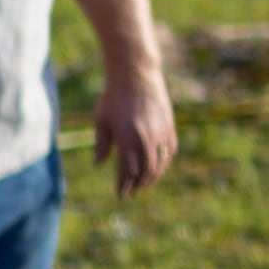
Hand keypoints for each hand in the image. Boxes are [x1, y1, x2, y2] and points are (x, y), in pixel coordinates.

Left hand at [94, 72, 177, 198]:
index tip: (121, 193)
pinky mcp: (169, 128)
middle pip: (145, 172)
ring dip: (152, 177)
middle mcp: (145, 140)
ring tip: (145, 183)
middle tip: (132, 191)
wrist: (136, 76)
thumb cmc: (113, 98)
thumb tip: (99, 164)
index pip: (127, 171)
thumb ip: (102, 144)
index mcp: (126, 140)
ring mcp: (160, 134)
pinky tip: (158, 167)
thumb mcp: (101, 120)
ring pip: (159, 164)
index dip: (124, 184)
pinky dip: (164, 163)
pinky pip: (169, 152)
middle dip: (138, 184)